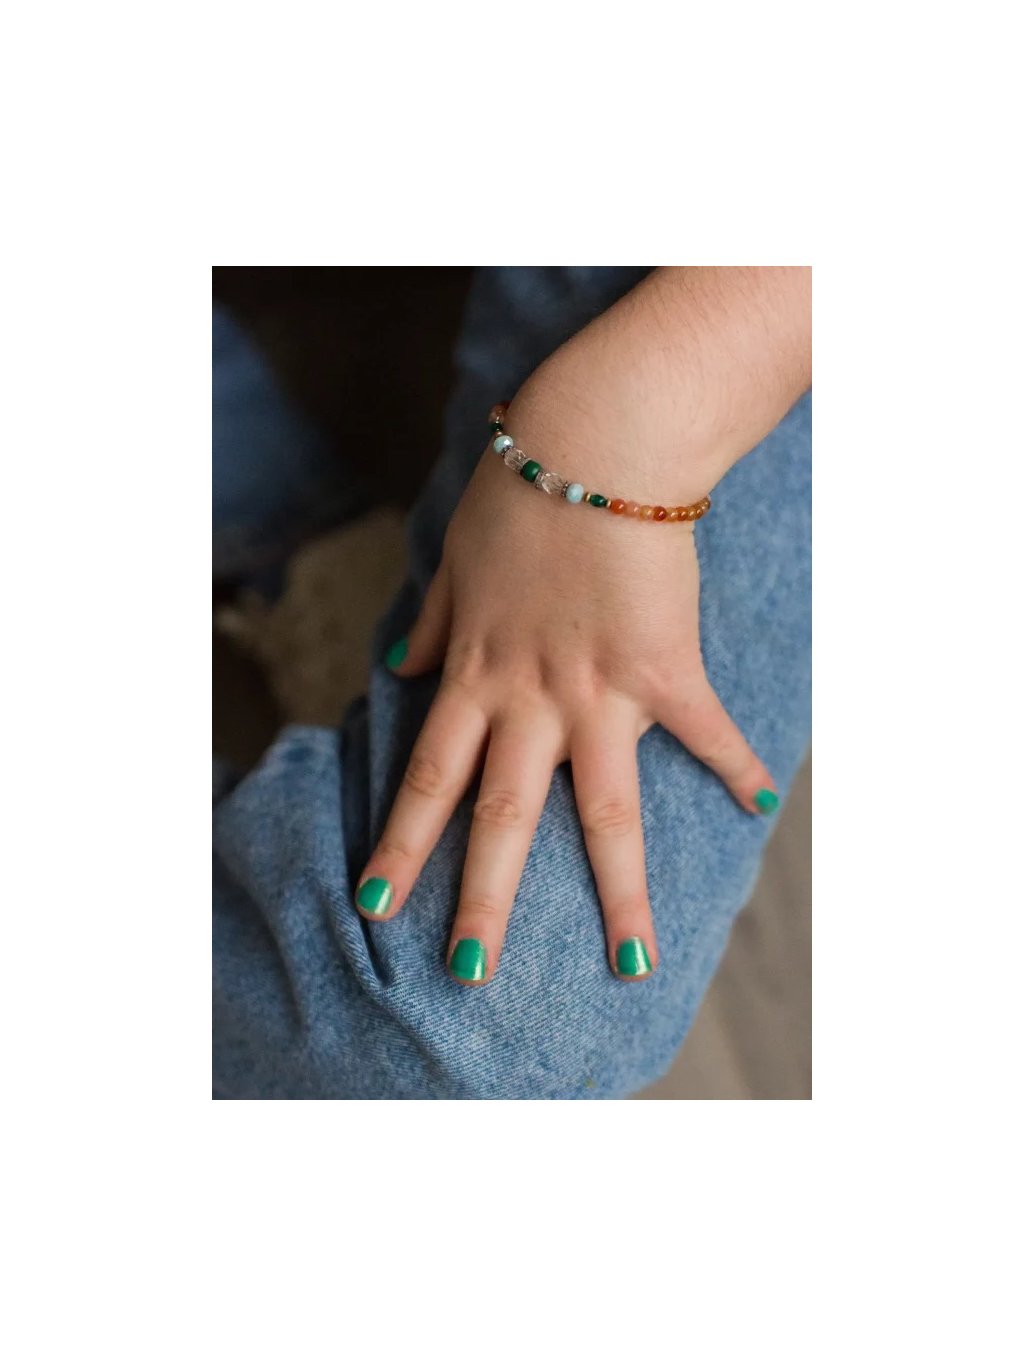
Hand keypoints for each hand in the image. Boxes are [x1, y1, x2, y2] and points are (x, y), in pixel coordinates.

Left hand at [353, 359, 779, 984]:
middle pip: (501, 817)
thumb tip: (394, 668)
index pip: (428, 778)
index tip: (375, 905)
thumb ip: (427, 624)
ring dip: (619, 890)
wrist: (594, 444)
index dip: (401, 845)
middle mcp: (530, 701)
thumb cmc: (518, 494)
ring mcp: (599, 694)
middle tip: (468, 974)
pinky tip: (759, 806)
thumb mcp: (452, 562)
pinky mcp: (666, 670)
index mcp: (475, 676)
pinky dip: (735, 764)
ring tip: (630, 960)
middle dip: (482, 900)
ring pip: (605, 810)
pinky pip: (704, 730)